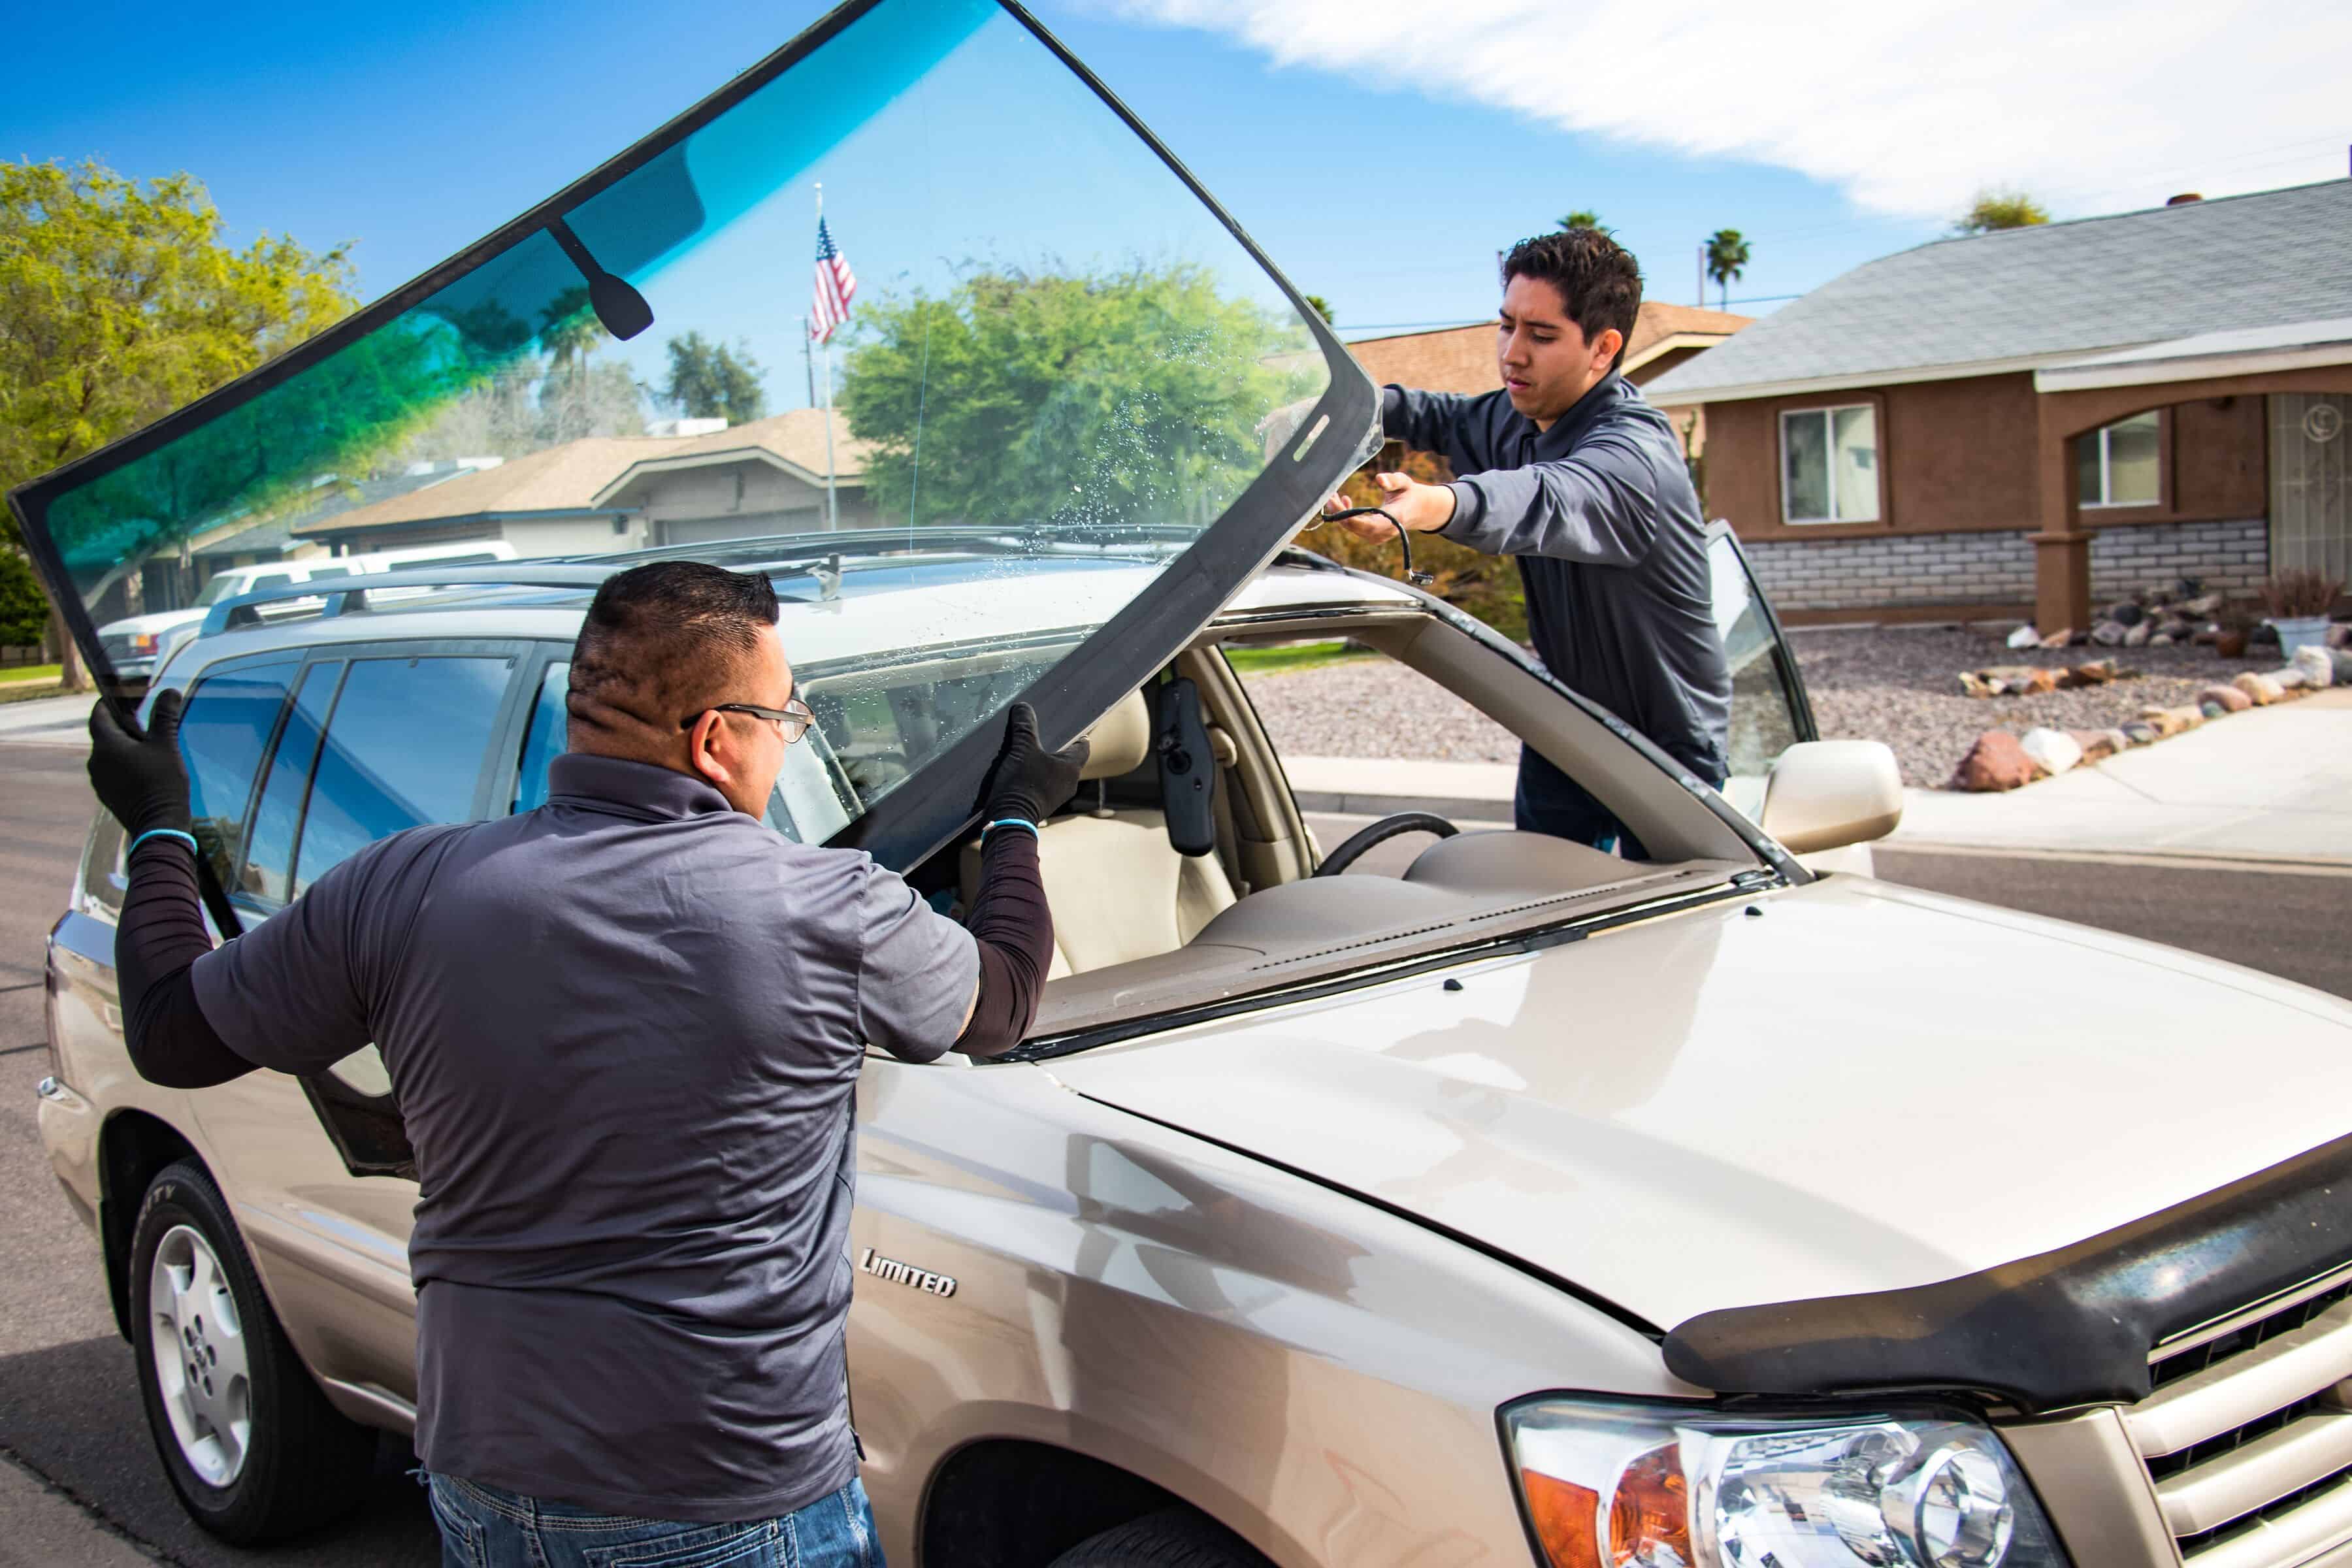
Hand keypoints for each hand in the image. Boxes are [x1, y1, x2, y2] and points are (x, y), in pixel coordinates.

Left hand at [88, 691, 193, 838]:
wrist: (158, 825)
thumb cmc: (162, 783)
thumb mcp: (166, 746)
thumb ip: (165, 716)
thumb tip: (170, 691)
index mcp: (106, 745)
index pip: (98, 714)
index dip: (108, 703)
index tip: (122, 698)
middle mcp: (96, 761)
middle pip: (104, 734)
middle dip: (122, 726)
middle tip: (145, 722)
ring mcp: (99, 779)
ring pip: (108, 754)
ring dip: (123, 747)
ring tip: (148, 747)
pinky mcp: (106, 794)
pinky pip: (111, 771)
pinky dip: (123, 764)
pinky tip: (145, 769)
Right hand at [981, 702, 1088, 824]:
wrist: (1009, 819)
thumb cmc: (1022, 783)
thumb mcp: (1022, 749)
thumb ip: (1024, 727)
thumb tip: (1023, 707)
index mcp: (1071, 767)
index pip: (1083, 746)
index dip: (1079, 736)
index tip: (1075, 728)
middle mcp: (1069, 782)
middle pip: (1069, 760)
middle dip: (1059, 748)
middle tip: (1046, 736)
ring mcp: (1056, 796)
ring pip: (1056, 773)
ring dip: (1047, 763)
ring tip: (1032, 752)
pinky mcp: (1043, 804)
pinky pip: (1045, 784)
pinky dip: (1038, 776)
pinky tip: (1024, 770)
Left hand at [1335, 472, 1455, 541]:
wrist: (1418, 510)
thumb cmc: (1410, 494)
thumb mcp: (1405, 483)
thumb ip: (1393, 480)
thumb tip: (1379, 478)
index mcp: (1395, 518)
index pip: (1370, 524)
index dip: (1352, 518)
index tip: (1338, 505)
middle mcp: (1385, 531)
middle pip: (1357, 527)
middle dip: (1339, 513)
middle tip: (1329, 496)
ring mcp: (1378, 536)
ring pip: (1353, 528)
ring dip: (1340, 513)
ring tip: (1333, 495)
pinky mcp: (1372, 535)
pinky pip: (1355, 528)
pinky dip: (1345, 516)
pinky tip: (1344, 501)